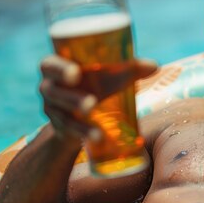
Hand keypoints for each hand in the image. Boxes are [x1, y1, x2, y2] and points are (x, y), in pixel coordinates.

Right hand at [39, 55, 156, 143]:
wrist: (83, 112)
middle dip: (70, 96)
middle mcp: (49, 87)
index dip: (59, 68)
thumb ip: (130, 68)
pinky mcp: (59, 126)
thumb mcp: (110, 75)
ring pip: (60, 111)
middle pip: (52, 90)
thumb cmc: (97, 82)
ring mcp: (52, 108)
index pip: (50, 65)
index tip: (76, 73)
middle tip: (90, 101)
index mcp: (56, 67)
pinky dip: (83, 132)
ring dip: (78, 115)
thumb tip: (154, 66)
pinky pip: (69, 130)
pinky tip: (97, 137)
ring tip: (94, 114)